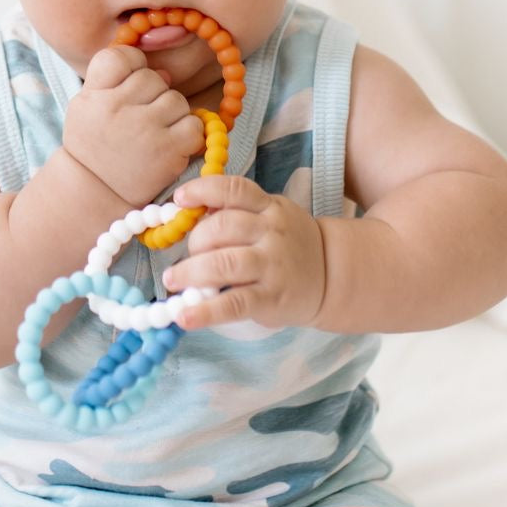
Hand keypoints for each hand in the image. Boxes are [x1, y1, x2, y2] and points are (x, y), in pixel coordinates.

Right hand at [63, 44, 204, 206]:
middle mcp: (117, 108)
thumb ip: (117, 82)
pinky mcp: (168, 149)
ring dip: (172, 115)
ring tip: (157, 133)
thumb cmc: (93, 147)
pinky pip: (193, 125)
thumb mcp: (87, 107)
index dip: (132, 65)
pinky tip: (172, 145)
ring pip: (176, 99)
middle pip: (153, 78)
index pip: (120, 56)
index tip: (131, 85)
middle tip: (143, 119)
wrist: (94, 194)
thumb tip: (166, 72)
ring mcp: (145, 128)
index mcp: (94, 95)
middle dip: (153, 95)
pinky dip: (188, 135)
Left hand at [162, 176, 327, 329]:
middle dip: (194, 241)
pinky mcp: (271, 298)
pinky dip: (206, 312)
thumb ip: (237, 213)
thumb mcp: (271, 217)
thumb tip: (188, 218)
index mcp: (268, 207)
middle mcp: (271, 232)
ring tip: (173, 281)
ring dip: (190, 272)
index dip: (203, 190)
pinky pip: (233, 304)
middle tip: (186, 256)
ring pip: (223, 263)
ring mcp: (272, 265)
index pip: (234, 190)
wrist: (332, 275)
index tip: (180, 199)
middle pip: (222, 227)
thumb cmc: (289, 244)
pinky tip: (186, 317)